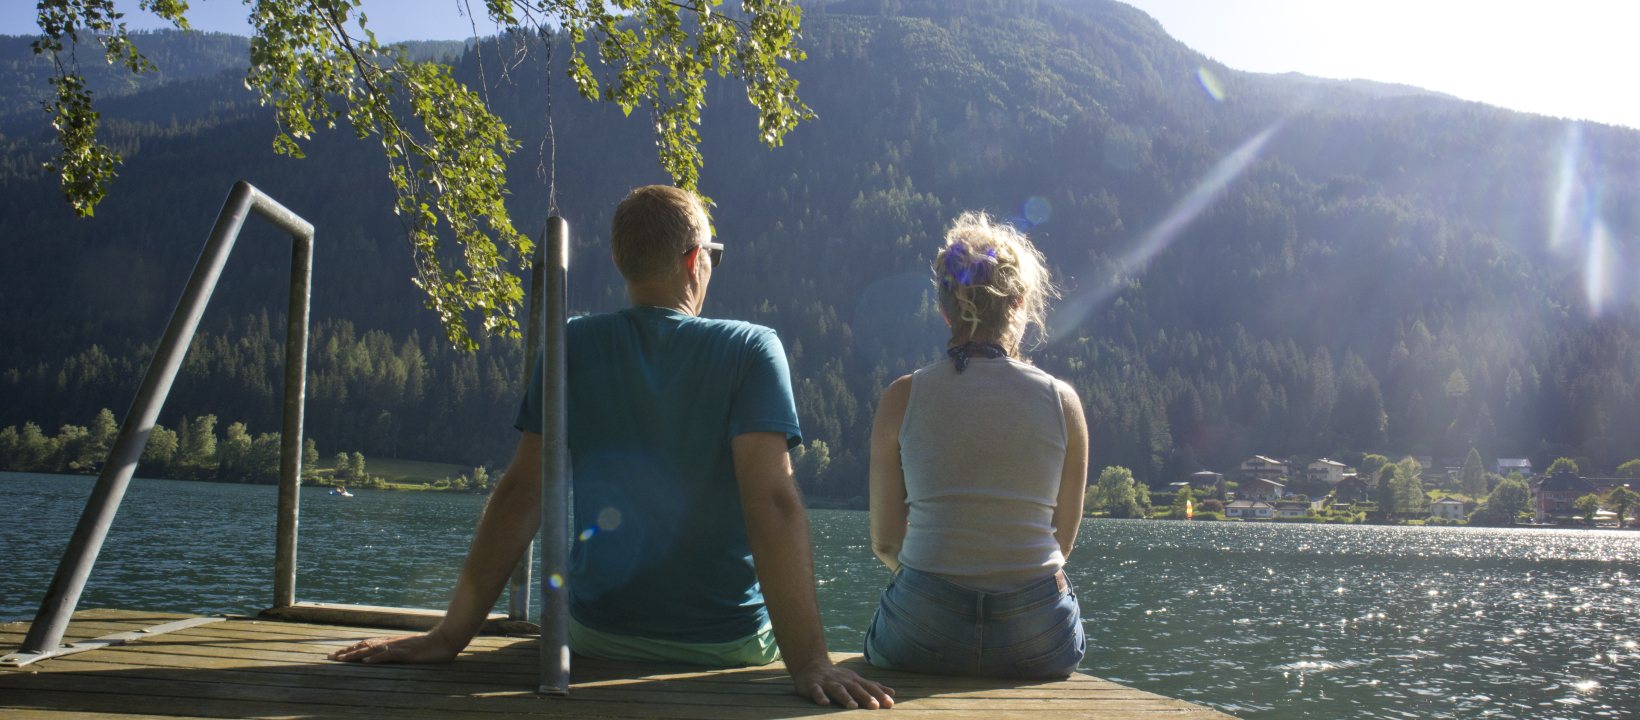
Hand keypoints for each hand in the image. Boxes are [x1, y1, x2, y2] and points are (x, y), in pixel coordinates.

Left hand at [328, 631, 460, 663]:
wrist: (446, 640)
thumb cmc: (430, 646)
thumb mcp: (411, 650)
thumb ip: (398, 651)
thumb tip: (386, 656)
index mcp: (391, 642)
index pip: (366, 645)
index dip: (351, 649)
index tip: (337, 655)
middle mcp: (391, 643)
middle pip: (364, 646)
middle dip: (346, 652)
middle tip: (330, 658)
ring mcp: (398, 647)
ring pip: (372, 650)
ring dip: (355, 655)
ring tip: (341, 659)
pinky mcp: (406, 653)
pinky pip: (388, 655)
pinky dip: (376, 658)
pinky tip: (366, 661)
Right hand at [789, 659, 895, 708]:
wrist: (811, 665)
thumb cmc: (838, 677)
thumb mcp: (856, 680)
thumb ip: (873, 687)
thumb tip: (893, 693)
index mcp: (853, 680)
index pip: (868, 687)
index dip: (879, 695)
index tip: (890, 704)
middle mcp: (842, 680)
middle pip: (855, 688)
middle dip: (865, 697)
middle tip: (875, 706)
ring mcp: (828, 682)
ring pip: (838, 689)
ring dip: (845, 697)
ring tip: (853, 706)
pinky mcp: (813, 686)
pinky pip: (817, 691)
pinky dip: (820, 697)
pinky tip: (824, 703)